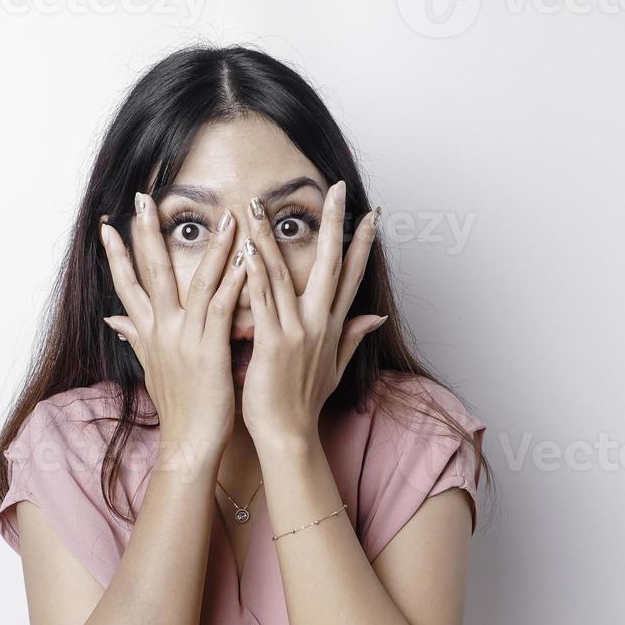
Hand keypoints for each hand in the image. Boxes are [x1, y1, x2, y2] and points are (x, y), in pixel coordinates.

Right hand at [98, 192, 247, 453]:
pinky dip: (232, 282)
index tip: (107, 225)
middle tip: (143, 197)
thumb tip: (112, 319)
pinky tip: (243, 260)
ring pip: (194, 282)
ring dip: (211, 248)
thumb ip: (135, 336)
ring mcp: (184, 337)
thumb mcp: (151, 368)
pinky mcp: (208, 350)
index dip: (116, 254)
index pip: (126, 284)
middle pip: (151, 272)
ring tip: (225, 217)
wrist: (188, 443)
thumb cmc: (178, 408)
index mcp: (148, 332)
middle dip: (146, 233)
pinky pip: (221, 308)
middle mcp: (161, 329)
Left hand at [237, 180, 387, 446]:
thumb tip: (375, 320)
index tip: (371, 214)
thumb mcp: (335, 369)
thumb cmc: (305, 404)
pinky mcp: (273, 343)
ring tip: (260, 204)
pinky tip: (248, 248)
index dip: (362, 244)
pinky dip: (256, 273)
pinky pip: (263, 300)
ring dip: (272, 236)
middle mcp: (318, 323)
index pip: (352, 276)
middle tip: (336, 189)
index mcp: (333, 327)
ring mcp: (297, 331)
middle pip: (330, 263)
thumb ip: (353, 338)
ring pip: (286, 273)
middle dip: (333, 224)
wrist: (289, 435)